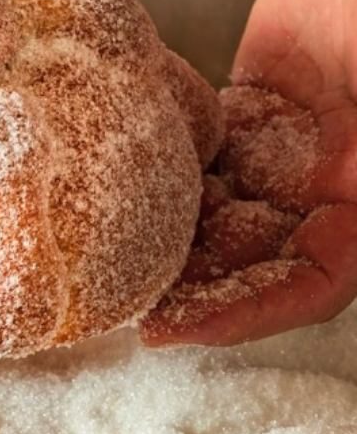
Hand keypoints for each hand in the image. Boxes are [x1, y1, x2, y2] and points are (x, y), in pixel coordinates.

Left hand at [141, 0, 356, 345]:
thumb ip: (353, 148)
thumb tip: (337, 185)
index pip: (311, 283)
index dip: (247, 314)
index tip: (174, 329)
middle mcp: (333, 182)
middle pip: (255, 256)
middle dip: (191, 285)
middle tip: (114, 299)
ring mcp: (293, 144)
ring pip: (224, 208)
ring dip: (170, 234)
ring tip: (102, 251)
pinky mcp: (258, 104)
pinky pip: (208, 150)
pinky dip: (169, 170)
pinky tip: (117, 175)